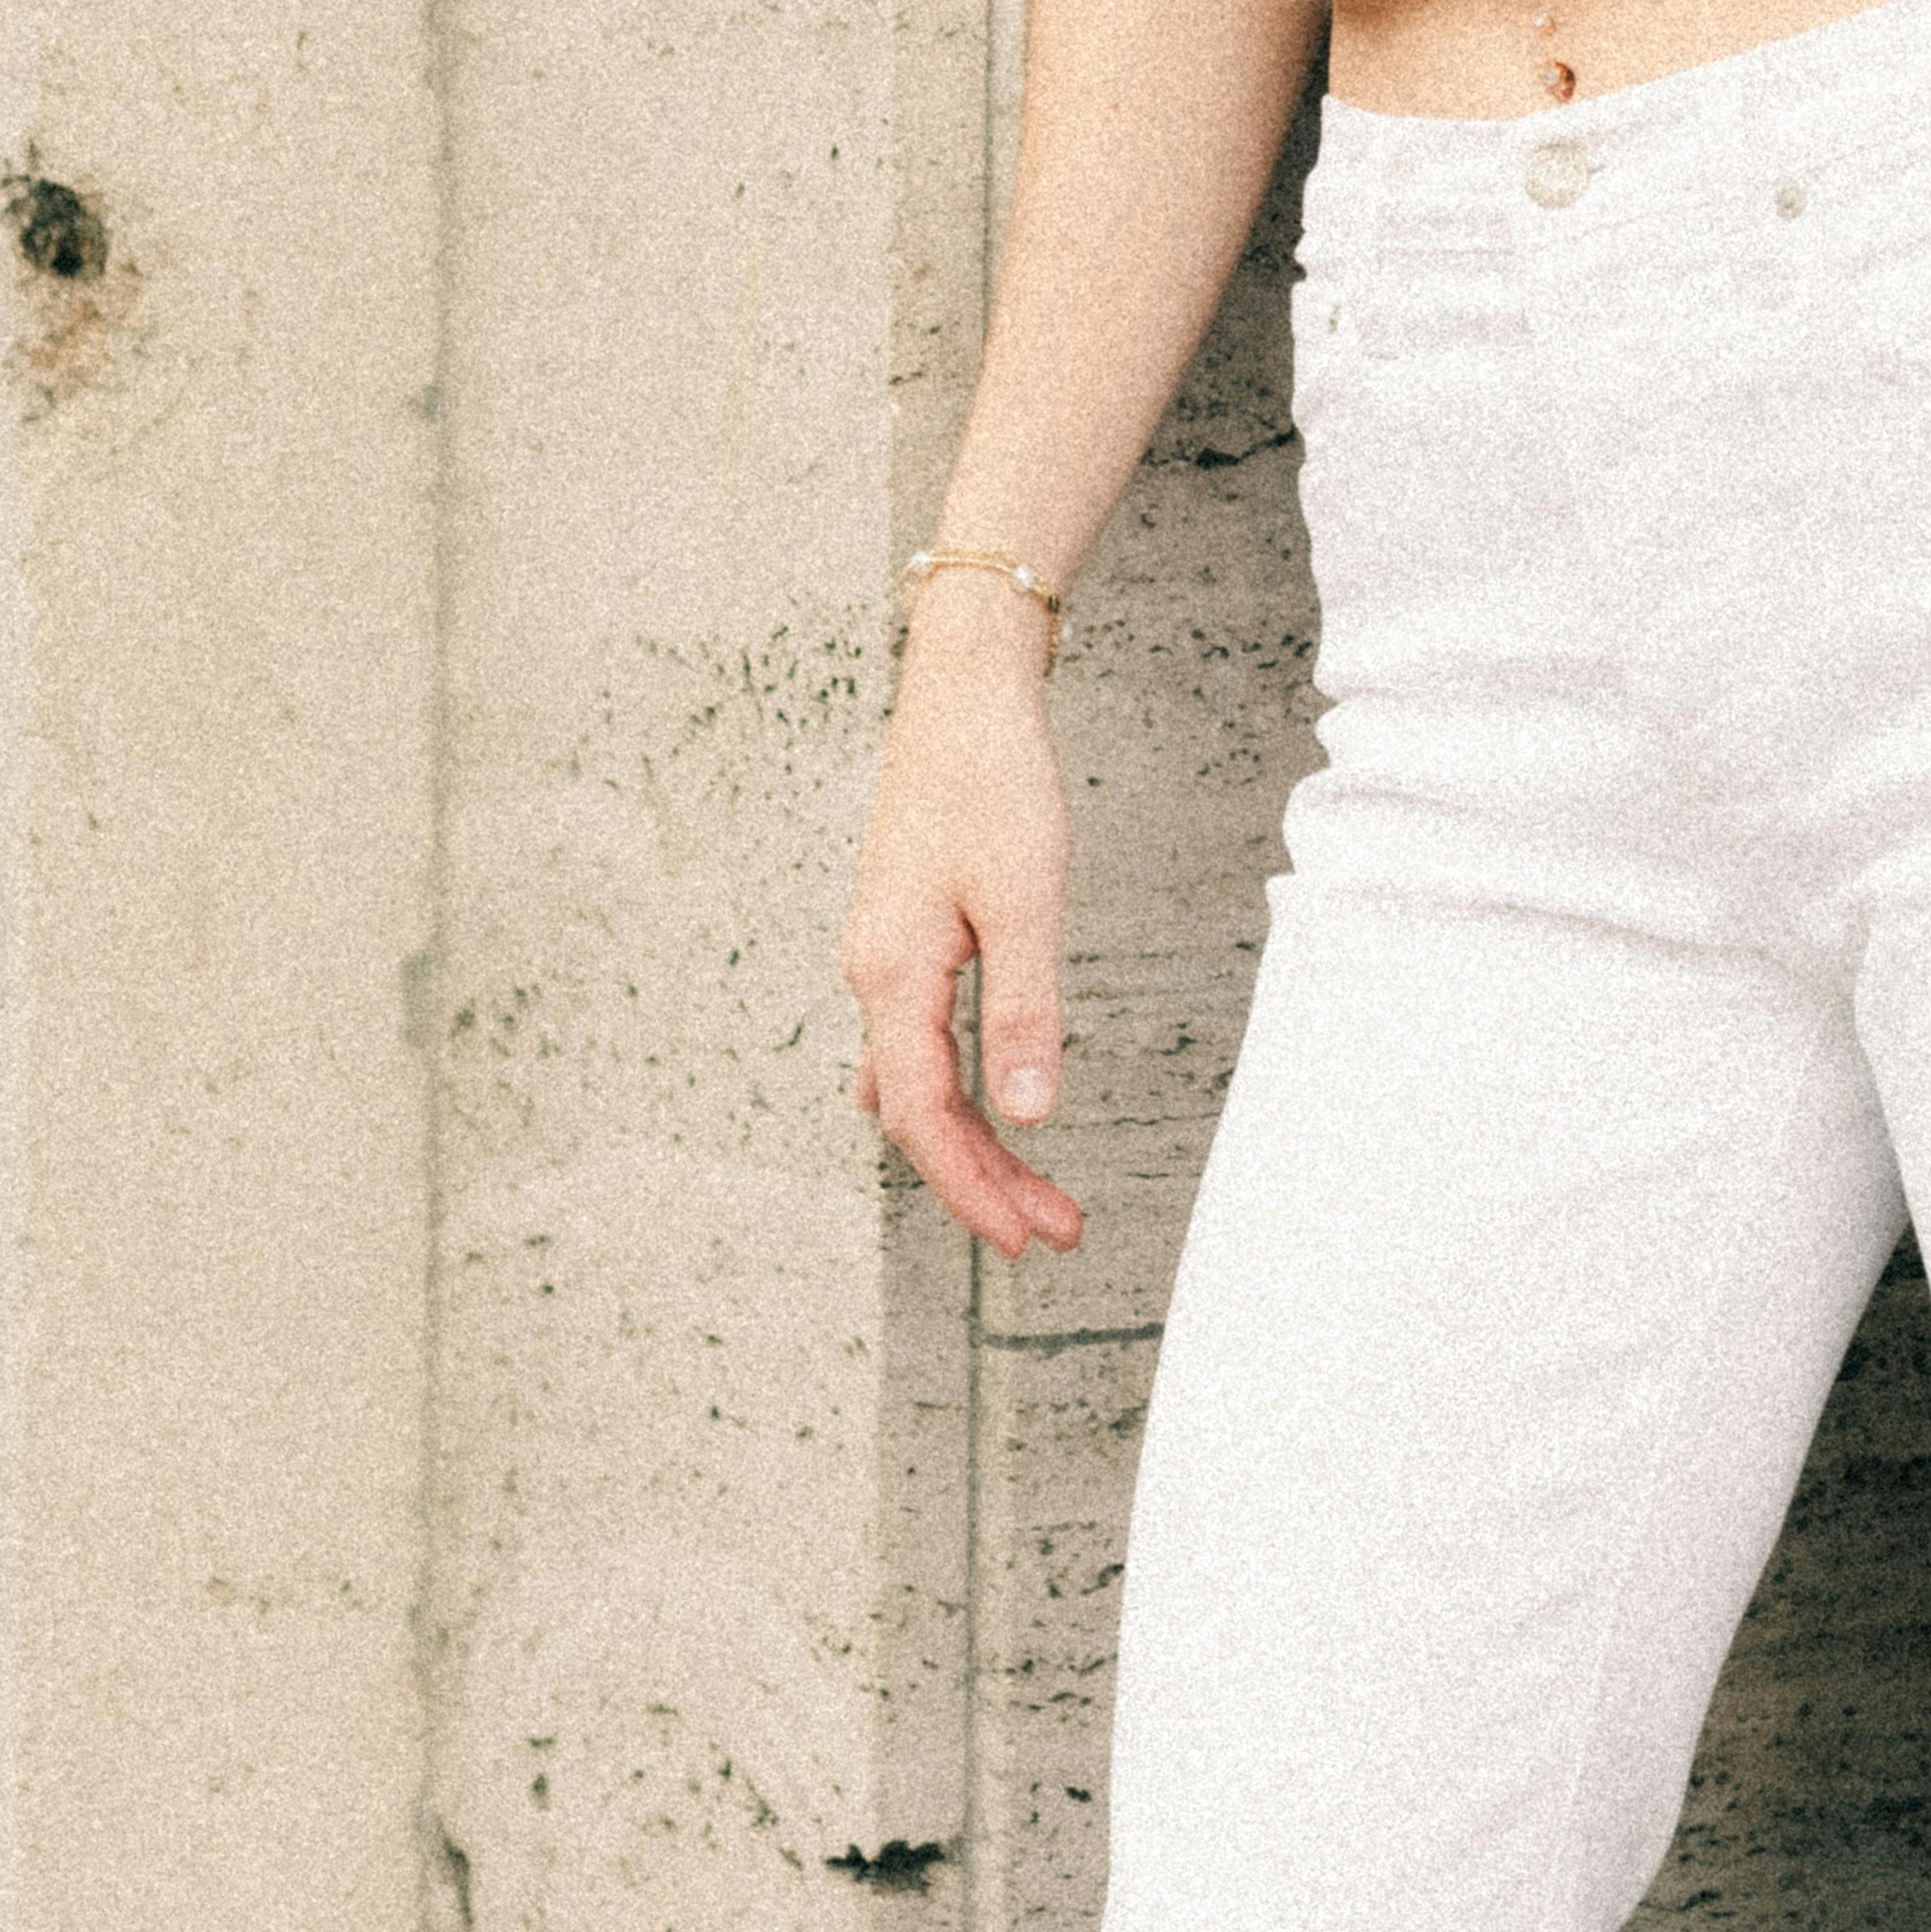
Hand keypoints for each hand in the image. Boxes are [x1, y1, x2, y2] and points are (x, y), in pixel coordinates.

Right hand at [839, 581, 1084, 1261]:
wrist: (961, 692)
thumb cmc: (993, 780)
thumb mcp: (1025, 898)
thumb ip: (1024, 1012)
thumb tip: (1030, 1117)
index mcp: (891, 976)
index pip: (926, 1121)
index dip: (975, 1189)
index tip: (1029, 1239)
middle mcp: (873, 975)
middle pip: (919, 1115)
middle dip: (985, 1180)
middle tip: (1057, 1229)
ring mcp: (884, 955)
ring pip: (917, 1082)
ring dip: (974, 1142)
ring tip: (1038, 1189)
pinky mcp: (905, 933)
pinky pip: (916, 1043)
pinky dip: (953, 1093)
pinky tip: (977, 1108)